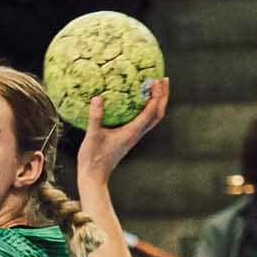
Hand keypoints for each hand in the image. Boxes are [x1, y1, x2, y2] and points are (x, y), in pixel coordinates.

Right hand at [76, 75, 169, 189]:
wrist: (94, 177)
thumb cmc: (92, 159)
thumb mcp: (92, 136)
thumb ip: (95, 117)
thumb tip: (97, 98)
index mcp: (131, 132)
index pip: (150, 112)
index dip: (156, 96)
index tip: (156, 80)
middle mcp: (136, 134)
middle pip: (157, 115)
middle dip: (163, 97)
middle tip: (164, 79)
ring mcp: (133, 137)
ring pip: (152, 118)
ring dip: (157, 102)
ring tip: (156, 87)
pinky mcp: (128, 138)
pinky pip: (143, 121)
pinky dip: (147, 109)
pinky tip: (138, 101)